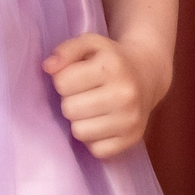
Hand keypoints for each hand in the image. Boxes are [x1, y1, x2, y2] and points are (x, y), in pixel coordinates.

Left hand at [45, 33, 169, 159]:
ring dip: (79, 121)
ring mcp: (131, 119)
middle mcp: (125, 94)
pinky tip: (101, 122)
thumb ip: (66, 50)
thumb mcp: (90, 44)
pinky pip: (96, 150)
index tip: (76, 77)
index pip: (62, 82)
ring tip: (91, 108)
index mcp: (111, 67)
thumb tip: (48, 67)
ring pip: (79, 132)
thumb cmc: (111, 59)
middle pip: (69, 109)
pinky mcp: (133, 139)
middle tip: (83, 93)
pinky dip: (94, 139)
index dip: (63, 79)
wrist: (147, 74)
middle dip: (70, 100)